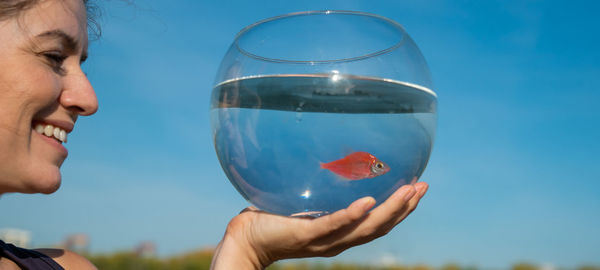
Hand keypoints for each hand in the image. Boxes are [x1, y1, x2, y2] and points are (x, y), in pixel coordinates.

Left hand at [210, 182, 428, 268]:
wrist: (246, 240)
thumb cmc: (270, 219)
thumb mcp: (301, 201)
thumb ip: (316, 186)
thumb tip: (325, 154)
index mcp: (339, 232)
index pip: (376, 222)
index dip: (400, 208)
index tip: (417, 187)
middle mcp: (337, 239)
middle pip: (380, 226)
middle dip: (404, 208)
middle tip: (423, 186)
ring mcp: (324, 239)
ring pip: (365, 228)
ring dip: (390, 211)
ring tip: (408, 191)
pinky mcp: (307, 234)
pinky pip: (334, 225)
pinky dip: (353, 215)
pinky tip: (368, 201)